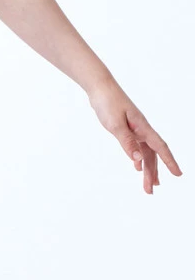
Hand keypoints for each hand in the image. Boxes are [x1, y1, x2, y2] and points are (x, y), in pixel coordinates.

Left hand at [87, 79, 181, 193]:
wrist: (100, 88)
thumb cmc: (108, 103)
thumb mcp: (115, 125)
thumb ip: (127, 142)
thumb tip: (138, 160)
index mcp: (143, 128)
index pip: (160, 148)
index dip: (170, 162)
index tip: (178, 175)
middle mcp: (142, 129)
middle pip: (152, 155)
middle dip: (153, 173)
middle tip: (151, 191)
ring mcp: (135, 129)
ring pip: (145, 152)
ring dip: (147, 168)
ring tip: (149, 184)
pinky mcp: (127, 128)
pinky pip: (137, 147)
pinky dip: (138, 158)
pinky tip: (137, 167)